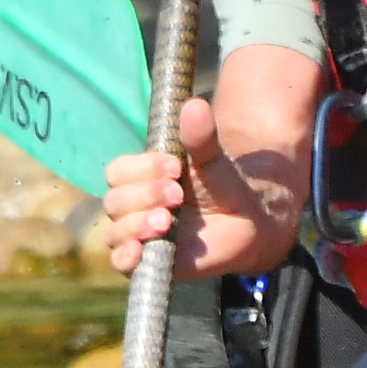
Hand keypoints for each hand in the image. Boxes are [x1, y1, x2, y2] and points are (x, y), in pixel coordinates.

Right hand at [101, 96, 228, 275]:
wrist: (251, 223)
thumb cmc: (226, 188)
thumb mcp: (215, 162)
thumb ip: (203, 139)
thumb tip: (194, 104)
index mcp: (141, 178)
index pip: (120, 171)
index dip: (142, 168)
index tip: (175, 166)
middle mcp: (133, 206)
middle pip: (115, 200)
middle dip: (144, 196)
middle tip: (177, 194)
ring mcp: (137, 234)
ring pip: (115, 230)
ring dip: (136, 225)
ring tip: (165, 221)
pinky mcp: (148, 260)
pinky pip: (122, 263)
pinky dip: (125, 257)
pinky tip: (137, 251)